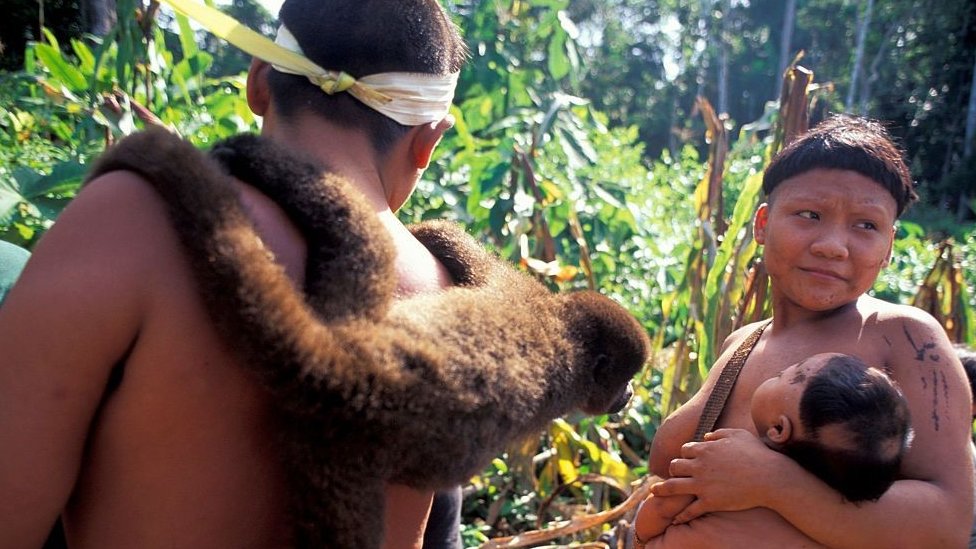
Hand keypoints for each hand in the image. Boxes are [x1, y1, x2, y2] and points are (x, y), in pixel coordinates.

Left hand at [650, 429, 790, 521]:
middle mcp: (699, 466)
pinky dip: (680, 515)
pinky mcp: (710, 502)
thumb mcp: (737, 435)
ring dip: (661, 490)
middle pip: (675, 466)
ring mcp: (703, 485)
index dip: (685, 454)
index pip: (684, 450)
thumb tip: (705, 437)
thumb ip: (718, 434)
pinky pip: (690, 510)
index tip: (686, 459)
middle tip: (674, 474)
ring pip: (674, 487)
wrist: (769, 478)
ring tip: (654, 492)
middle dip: (673, 470)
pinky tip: (675, 519)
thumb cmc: (757, 454)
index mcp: (705, 449)